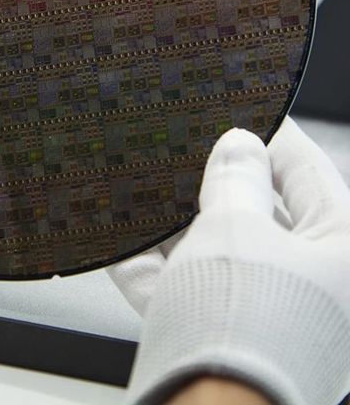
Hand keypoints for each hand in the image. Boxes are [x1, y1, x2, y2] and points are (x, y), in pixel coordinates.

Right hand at [111, 118, 349, 404]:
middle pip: (259, 210)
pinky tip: (119, 241)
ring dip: (178, 222)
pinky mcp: (225, 337)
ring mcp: (266, 312)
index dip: (270, 132)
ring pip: (219, 249)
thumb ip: (235, 178)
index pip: (307, 170)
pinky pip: (189, 288)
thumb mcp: (236, 228)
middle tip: (187, 146)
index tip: (242, 108)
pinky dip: (155, 266)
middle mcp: (311, 282)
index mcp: (338, 249)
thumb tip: (239, 145)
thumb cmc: (245, 328)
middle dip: (216, 180)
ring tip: (145, 188)